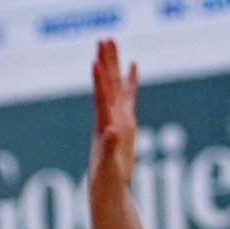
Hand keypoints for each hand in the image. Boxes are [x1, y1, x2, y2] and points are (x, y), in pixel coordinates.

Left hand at [89, 38, 139, 200]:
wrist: (107, 190)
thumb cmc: (106, 182)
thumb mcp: (108, 168)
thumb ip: (110, 148)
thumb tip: (112, 131)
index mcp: (104, 127)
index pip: (101, 99)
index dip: (99, 81)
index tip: (96, 60)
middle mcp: (108, 118)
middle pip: (107, 84)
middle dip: (106, 62)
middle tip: (105, 38)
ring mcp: (116, 118)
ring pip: (115, 85)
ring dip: (114, 64)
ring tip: (112, 41)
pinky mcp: (125, 122)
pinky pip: (128, 96)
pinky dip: (131, 80)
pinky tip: (133, 66)